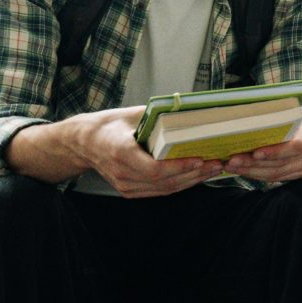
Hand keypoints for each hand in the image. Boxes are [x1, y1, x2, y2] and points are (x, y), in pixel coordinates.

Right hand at [80, 105, 222, 197]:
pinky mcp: (129, 192)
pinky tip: (196, 176)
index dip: (179, 167)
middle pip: (164, 181)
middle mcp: (122, 173)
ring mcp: (125, 186)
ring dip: (192, 181)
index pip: (154, 168)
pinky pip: (159, 191)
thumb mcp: (132, 115)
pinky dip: (180, 184)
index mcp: (120, 152)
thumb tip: (189, 111)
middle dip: (194, 174)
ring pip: (165, 189)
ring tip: (213, 170)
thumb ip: (158, 116)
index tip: (199, 159)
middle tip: (217, 163)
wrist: (84, 143)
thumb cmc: (109, 125)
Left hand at [223, 103, 301, 181]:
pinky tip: (242, 170)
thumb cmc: (295, 114)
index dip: (275, 152)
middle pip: (280, 162)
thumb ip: (276, 108)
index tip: (255, 153)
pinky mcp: (298, 173)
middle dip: (253, 163)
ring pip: (275, 173)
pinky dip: (256, 175)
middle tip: (232, 160)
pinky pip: (275, 178)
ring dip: (251, 171)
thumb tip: (247, 107)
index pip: (295, 145)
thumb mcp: (291, 106)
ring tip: (231, 166)